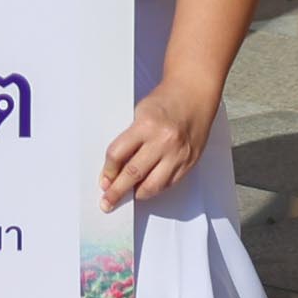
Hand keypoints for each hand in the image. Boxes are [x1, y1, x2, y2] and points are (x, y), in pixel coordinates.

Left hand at [99, 74, 219, 209]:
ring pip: (153, 185)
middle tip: (107, 202)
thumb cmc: (165, 101)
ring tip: (127, 197)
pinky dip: (156, 188)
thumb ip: (130, 139)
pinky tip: (146, 189)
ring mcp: (178, 154)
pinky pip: (169, 184)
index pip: (118, 154)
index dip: (108, 170)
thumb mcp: (140, 112)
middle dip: (117, 191)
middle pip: (133, 173)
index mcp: (146, 125)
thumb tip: (115, 167)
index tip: (103, 181)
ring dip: (137, 194)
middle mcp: (163, 141)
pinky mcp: (189, 162)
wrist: (194, 95)